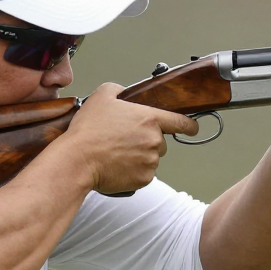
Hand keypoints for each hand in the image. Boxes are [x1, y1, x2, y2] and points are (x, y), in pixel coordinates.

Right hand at [65, 83, 198, 193]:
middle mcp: (154, 141)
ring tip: (116, 153)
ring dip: (139, 157)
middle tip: (124, 140)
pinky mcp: (143, 179)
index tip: (192, 128)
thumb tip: (124, 93)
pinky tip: (116, 165)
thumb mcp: (102, 96)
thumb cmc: (88, 130)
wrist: (78, 160)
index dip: (189, 125)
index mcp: (150, 119)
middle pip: (160, 142)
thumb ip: (119, 90)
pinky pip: (143, 175)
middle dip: (146, 142)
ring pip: (151, 159)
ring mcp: (150, 162)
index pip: (181, 122)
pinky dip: (133, 172)